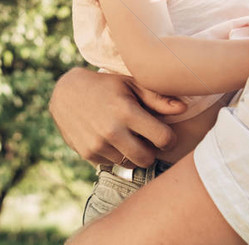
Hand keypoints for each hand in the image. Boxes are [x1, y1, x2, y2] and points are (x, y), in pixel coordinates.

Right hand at [49, 68, 186, 166]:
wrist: (65, 93)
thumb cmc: (105, 86)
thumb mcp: (130, 84)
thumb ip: (158, 98)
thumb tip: (183, 109)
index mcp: (126, 111)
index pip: (163, 139)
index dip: (168, 138)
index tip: (165, 134)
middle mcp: (112, 130)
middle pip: (147, 159)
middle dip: (151, 151)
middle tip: (147, 140)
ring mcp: (98, 144)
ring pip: (129, 163)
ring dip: (132, 153)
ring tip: (127, 136)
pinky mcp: (87, 153)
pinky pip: (111, 163)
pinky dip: (114, 154)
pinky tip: (110, 138)